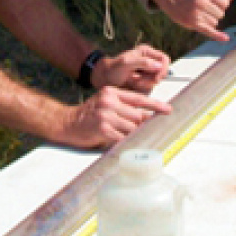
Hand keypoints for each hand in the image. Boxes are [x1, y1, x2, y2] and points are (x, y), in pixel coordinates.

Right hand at [53, 88, 171, 149]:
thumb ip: (123, 106)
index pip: (139, 98)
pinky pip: (122, 137)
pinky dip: (124, 142)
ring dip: (132, 135)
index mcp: (112, 92)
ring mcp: (105, 115)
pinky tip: (121, 142)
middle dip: (140, 125)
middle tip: (141, 131)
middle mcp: (109, 101)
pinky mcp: (102, 128)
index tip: (168, 109)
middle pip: (137, 116)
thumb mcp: (106, 102)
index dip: (156, 105)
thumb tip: (145, 116)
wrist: (67, 122)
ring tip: (125, 136)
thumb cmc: (88, 114)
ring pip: (131, 127)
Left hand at [94, 44, 170, 93]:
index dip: (163, 68)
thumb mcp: (126, 63)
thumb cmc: (112, 69)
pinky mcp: (144, 81)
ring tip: (133, 81)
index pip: (164, 59)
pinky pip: (150, 86)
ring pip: (156, 80)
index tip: (156, 77)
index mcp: (146, 52)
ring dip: (146, 83)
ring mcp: (147, 71)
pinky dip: (143, 87)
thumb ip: (142, 62)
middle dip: (152, 78)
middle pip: (162, 71)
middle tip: (139, 80)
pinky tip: (133, 84)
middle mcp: (149, 60)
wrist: (104, 79)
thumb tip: (159, 66)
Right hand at [151, 0, 233, 40]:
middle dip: (216, 11)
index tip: (214, 0)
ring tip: (200, 12)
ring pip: (215, 22)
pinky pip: (208, 31)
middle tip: (205, 6)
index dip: (221, 2)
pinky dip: (217, 36)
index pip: (226, 2)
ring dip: (211, 19)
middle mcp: (200, 1)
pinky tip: (225, 38)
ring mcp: (195, 13)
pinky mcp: (191, 23)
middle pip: (221, 13)